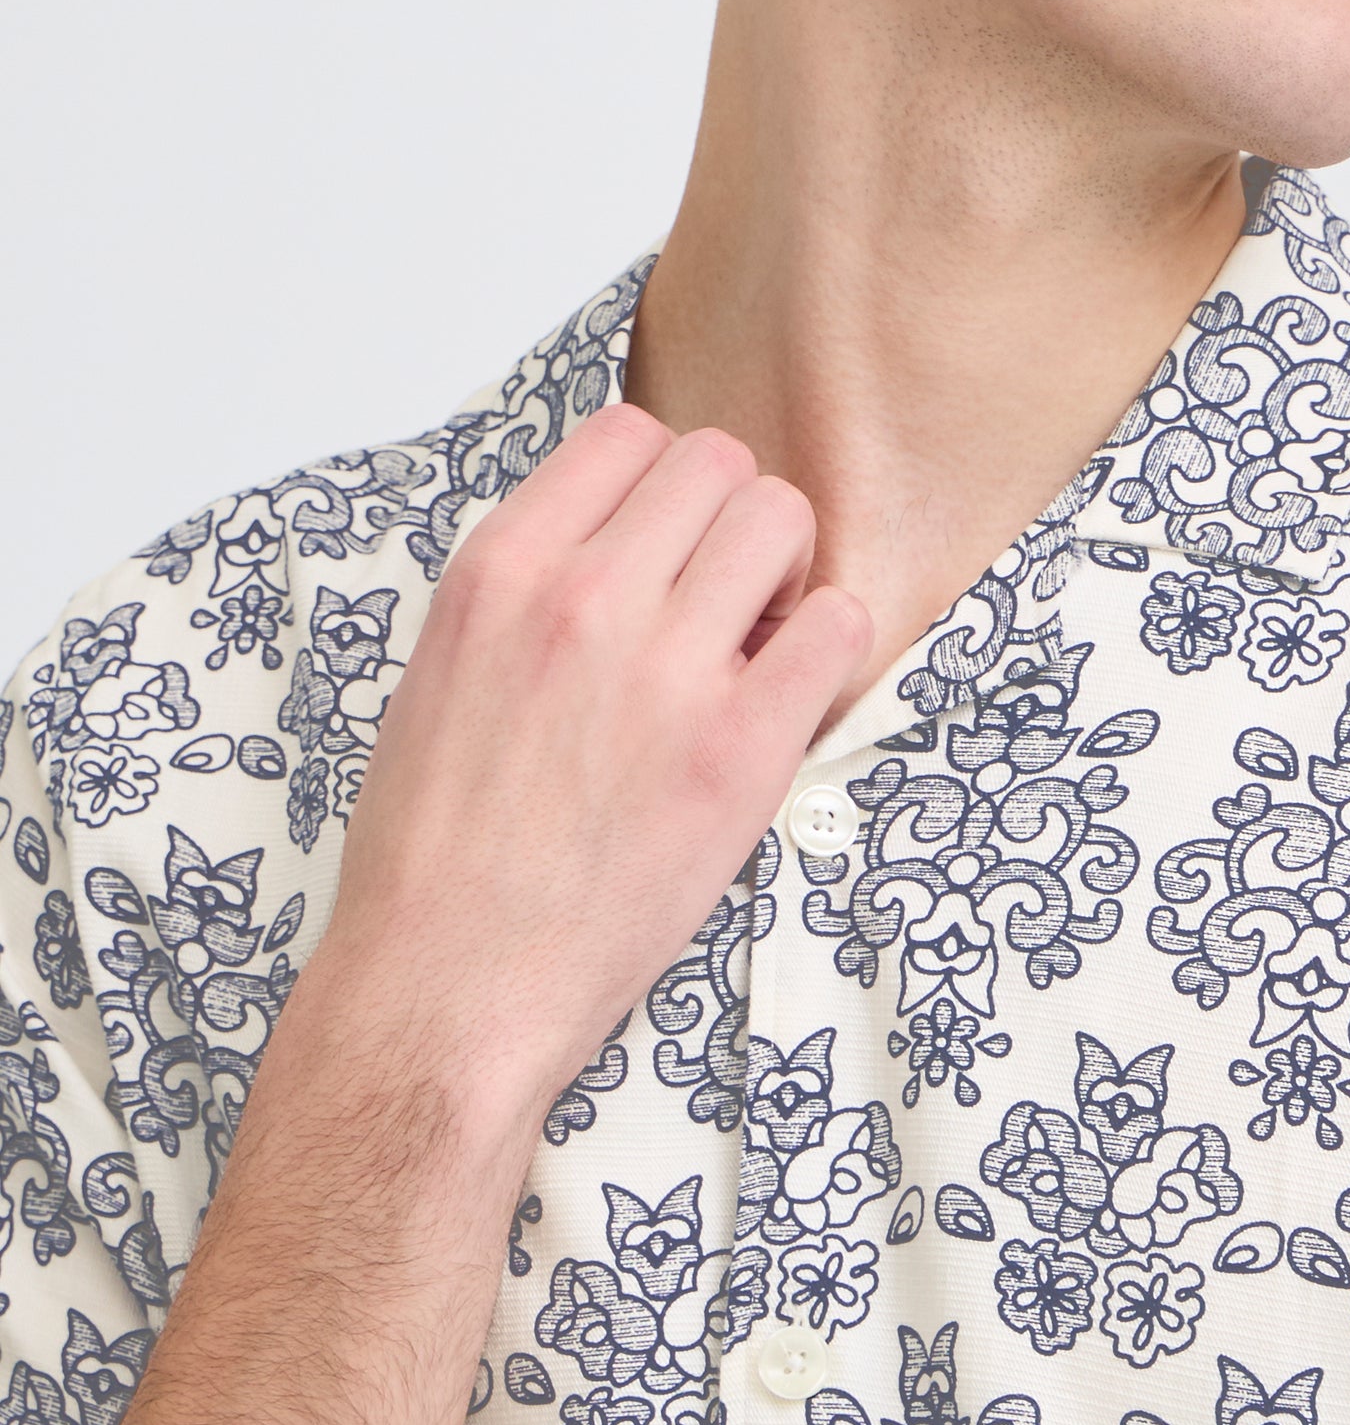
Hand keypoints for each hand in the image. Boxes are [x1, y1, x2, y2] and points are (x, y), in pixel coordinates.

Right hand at [305, 407, 871, 1141]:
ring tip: (751, 648)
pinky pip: (839, 626)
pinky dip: (828, 650)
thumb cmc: (435, 852)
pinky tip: (783, 701)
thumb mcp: (443, 671)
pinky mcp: (739, 748)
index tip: (663, 548)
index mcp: (501, 570)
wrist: (446, 990)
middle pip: (719, 463)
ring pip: (784, 518)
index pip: (628, 433)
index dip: (663, 487)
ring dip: (784, 574)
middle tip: (719, 604)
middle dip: (730, 523)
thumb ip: (529, 586)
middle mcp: (583, 597)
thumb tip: (622, 536)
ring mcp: (665, 669)